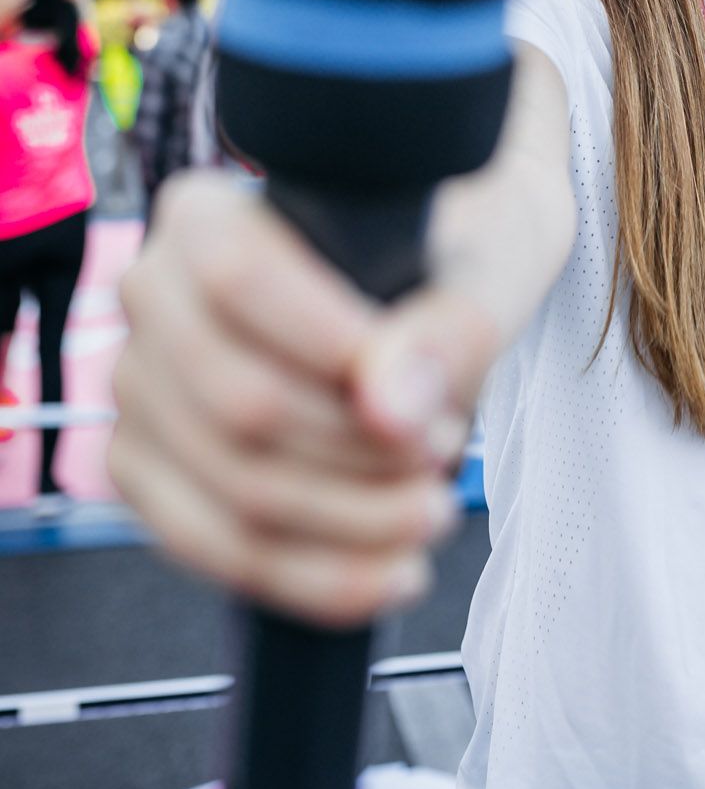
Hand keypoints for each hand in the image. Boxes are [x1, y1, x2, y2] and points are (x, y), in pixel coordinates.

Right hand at [111, 172, 496, 626]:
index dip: (332, 351)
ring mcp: (140, 390)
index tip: (422, 403)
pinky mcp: (149, 471)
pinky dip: (315, 574)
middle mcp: (153, 295)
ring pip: (234, 489)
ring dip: (352, 524)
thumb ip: (445, 329)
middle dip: (360, 457)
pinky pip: (214, 548)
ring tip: (432, 511)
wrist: (445, 282)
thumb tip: (389, 406)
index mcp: (206, 213)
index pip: (240, 279)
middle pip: (241, 404)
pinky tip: (392, 571)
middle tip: (444, 452)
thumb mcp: (480, 273)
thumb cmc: (453, 256)